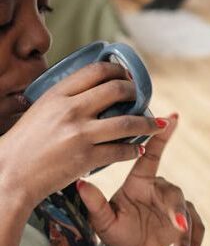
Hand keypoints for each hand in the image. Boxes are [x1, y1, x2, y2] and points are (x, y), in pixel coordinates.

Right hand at [0, 62, 166, 210]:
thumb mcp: (39, 110)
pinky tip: (139, 149)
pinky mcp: (86, 158)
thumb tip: (88, 89)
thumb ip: (63, 99)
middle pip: (117, 90)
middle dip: (136, 91)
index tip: (126, 75)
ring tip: (157, 124)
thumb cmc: (22, 143)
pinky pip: (121, 151)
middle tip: (142, 96)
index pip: (96, 71)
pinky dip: (134, 149)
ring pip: (127, 122)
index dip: (118, 70)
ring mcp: (80, 134)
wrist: (9, 175)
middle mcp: (71, 110)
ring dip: (148, 123)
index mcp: (57, 95)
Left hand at [76, 113, 204, 245]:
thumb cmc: (116, 228)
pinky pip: (196, 230)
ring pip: (188, 213)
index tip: (172, 116)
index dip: (162, 135)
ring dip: (186, 235)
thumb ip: (95, 204)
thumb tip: (80, 184)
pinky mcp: (186, 222)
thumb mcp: (103, 220)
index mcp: (141, 182)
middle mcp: (161, 189)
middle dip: (178, 210)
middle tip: (178, 224)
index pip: (152, 154)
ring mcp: (176, 205)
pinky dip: (193, 245)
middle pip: (174, 193)